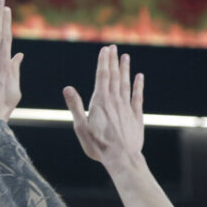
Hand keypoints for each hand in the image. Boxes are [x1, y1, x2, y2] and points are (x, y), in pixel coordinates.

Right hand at [63, 44, 143, 166]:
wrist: (121, 158)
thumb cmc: (98, 146)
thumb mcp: (81, 128)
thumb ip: (76, 106)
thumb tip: (67, 88)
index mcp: (100, 102)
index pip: (102, 76)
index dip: (104, 62)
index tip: (105, 49)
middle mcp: (115, 101)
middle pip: (114, 77)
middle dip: (113, 61)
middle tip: (113, 48)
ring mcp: (127, 108)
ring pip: (126, 84)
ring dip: (125, 70)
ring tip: (125, 57)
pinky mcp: (136, 117)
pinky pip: (137, 97)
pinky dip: (138, 86)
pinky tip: (139, 77)